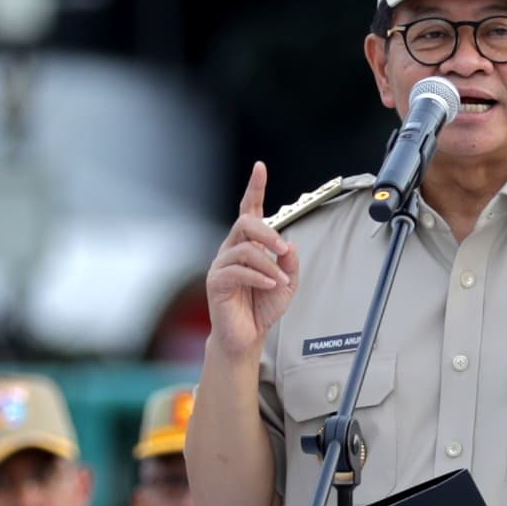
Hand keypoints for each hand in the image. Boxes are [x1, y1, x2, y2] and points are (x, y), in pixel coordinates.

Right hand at [205, 162, 298, 357]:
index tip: (260, 169)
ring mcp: (222, 264)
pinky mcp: (216, 281)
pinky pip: (237, 270)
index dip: (255, 188)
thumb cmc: (262, 308)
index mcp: (249, 245)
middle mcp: (232, 249)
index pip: (250, 210)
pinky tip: (269, 285)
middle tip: (282, 247)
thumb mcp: (287, 282)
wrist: (247, 336)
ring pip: (244, 248)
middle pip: (245, 224)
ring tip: (279, 279)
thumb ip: (290, 262)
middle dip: (267, 232)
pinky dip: (258, 276)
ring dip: (268, 263)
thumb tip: (289, 243)